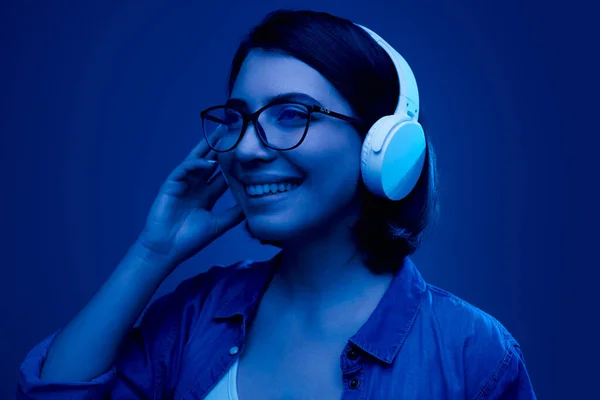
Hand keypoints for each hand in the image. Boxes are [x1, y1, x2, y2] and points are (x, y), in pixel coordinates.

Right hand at [138, 140, 244, 266]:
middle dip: (220, 147)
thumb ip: (234, 213)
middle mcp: (195, 187)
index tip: (246, 152)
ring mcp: (183, 184)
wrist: (167, 250)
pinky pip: (184, 169)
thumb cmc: (190, 239)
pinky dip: (196, 164)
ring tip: (221, 134)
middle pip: (210, 162)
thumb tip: (253, 204)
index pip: (222, 175)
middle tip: (233, 130)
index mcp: (206, 196)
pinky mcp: (171, 185)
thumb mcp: (218, 224)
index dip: (233, 163)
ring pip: (197, 160)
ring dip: (208, 147)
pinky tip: (209, 161)